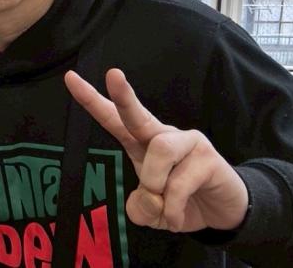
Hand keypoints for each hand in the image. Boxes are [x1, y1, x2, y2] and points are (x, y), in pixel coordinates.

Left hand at [64, 68, 247, 232]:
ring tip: (164, 207)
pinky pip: (180, 182)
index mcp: (141, 143)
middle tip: (113, 74)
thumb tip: (149, 198)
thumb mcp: (153, 213)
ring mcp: (187, 143)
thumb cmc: (181, 201)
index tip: (70, 78)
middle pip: (138, 114)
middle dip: (123, 95)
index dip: (91, 100)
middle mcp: (162, 136)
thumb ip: (141, 208)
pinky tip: (178, 216)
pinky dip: (173, 208)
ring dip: (155, 185)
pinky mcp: (208, 157)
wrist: (222, 210)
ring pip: (160, 151)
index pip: (113, 118)